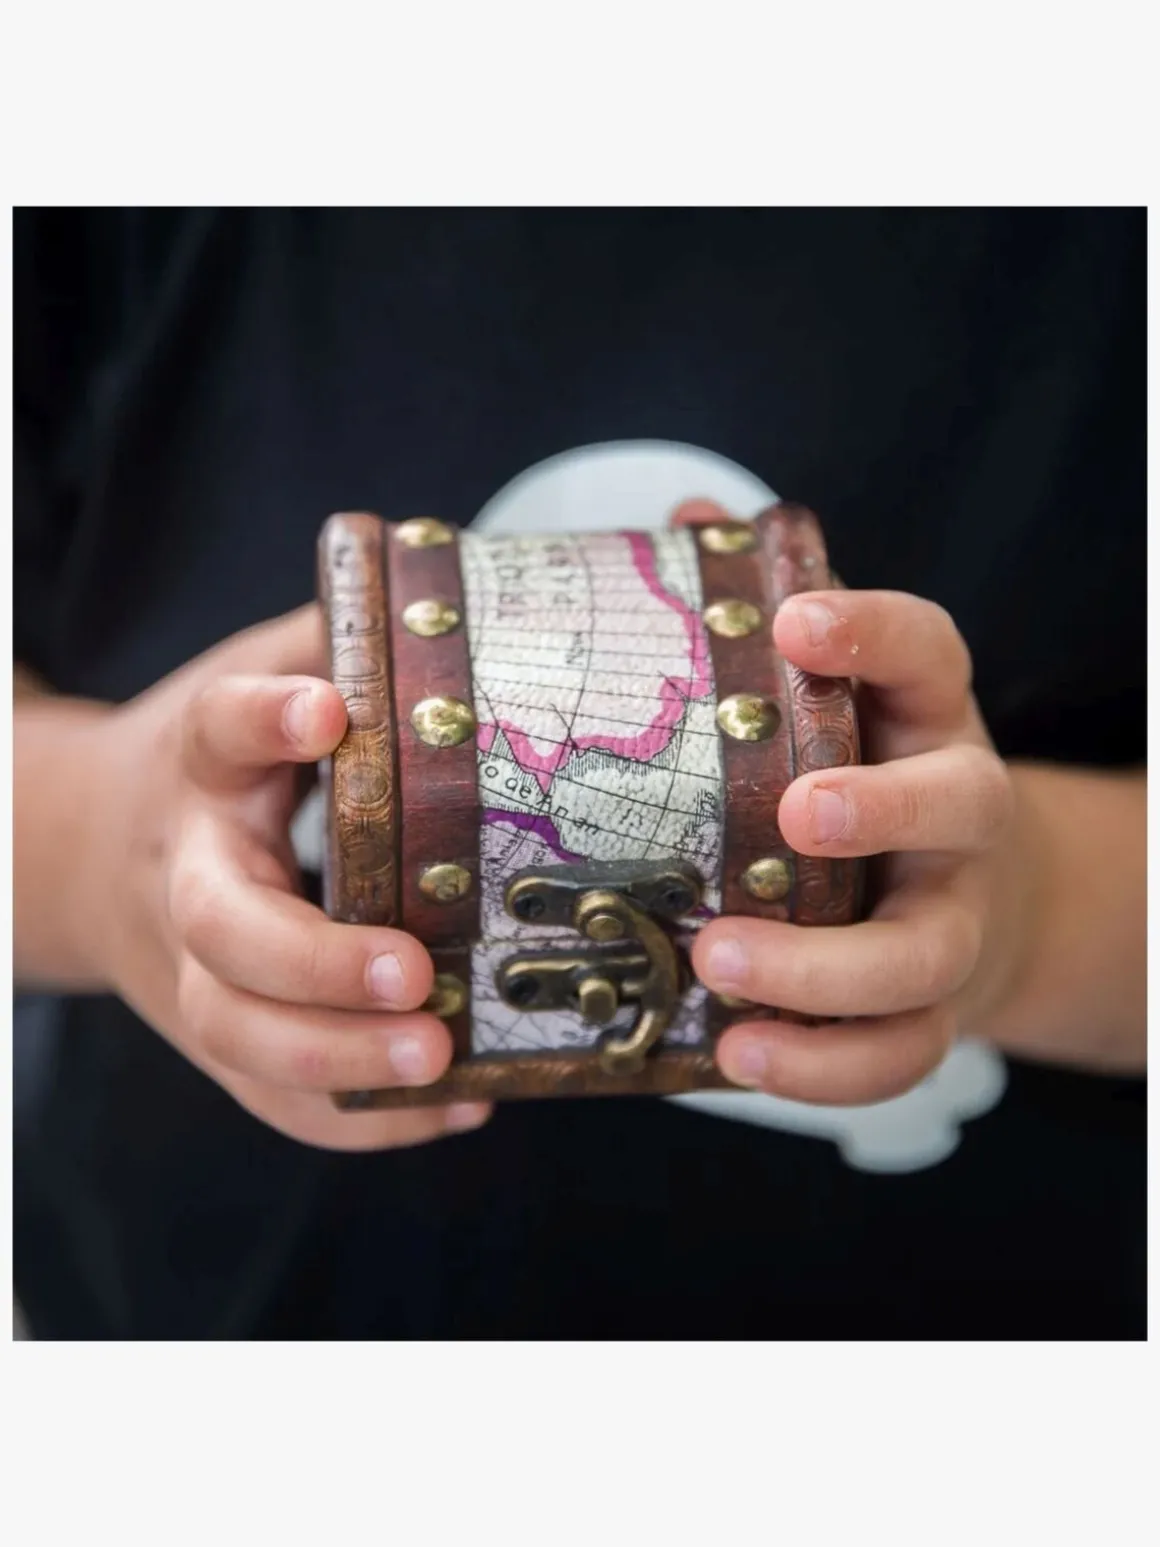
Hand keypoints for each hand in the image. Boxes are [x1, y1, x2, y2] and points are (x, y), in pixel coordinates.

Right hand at [76, 605, 490, 1148]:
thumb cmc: (217, 761)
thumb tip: (445, 607)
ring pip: (238, 1034)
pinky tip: (459, 1104)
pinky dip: (361, 1118)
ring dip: (339, 1059)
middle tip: (415, 972)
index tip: (324, 707)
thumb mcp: (261, 677)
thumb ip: (335, 643)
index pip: (216, 732)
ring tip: (441, 1061)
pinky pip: (274, 1098)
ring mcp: (193, 969)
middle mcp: (187, 874)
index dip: (263, 719)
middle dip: (314, 962)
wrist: (102, 847)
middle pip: (222, 931)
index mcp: (201, 767)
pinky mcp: (220, 1036)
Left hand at [674, 500, 1020, 1103]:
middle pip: (959, 805)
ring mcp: (952, 918)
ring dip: (824, 971)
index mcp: (924, 716)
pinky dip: (822, 1067)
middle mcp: (959, 813)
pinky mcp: (931, 1010)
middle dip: (884, 811)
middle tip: (795, 814)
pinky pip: (896, 1054)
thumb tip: (687, 517)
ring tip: (717, 964)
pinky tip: (736, 1056)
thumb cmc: (856, 771)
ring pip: (922, 956)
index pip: (927, 650)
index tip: (796, 619)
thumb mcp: (819, 693)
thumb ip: (759, 618)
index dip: (873, 629)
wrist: (953, 894)